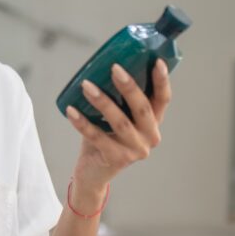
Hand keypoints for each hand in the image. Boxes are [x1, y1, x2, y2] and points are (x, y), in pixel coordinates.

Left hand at [65, 60, 172, 202]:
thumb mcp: (116, 117)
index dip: (162, 81)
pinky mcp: (117, 159)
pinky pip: (97, 137)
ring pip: (120, 122)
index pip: (163, 100)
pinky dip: (83, 122)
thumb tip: (104, 66)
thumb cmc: (105, 138)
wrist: (94, 173)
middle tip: (115, 68)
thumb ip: (118, 99)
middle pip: (143, 109)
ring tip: (86, 86)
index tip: (157, 62)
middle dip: (129, 86)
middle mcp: (149, 137)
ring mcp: (135, 150)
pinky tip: (71, 110)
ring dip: (102, 101)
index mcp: (153, 123)